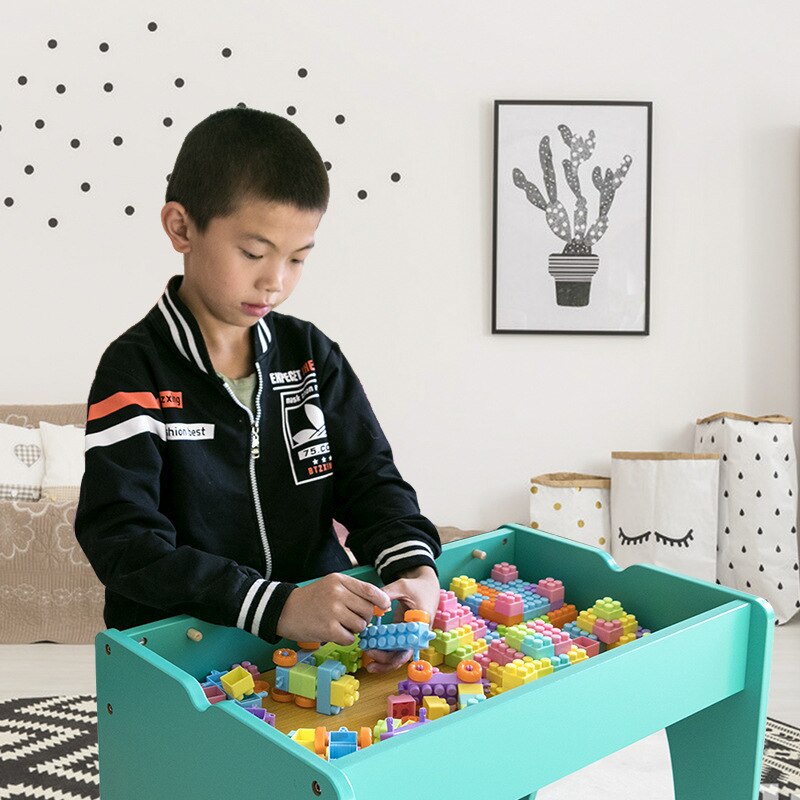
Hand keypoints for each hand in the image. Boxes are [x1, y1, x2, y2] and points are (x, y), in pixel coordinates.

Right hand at [275, 572, 389, 645]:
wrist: (285, 610)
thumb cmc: (311, 599)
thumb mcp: (331, 585)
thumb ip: (352, 591)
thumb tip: (379, 603)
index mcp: (339, 580)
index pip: (369, 589)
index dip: (381, 599)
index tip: (385, 606)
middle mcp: (337, 593)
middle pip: (368, 610)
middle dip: (364, 617)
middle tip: (352, 619)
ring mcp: (333, 611)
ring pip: (361, 625)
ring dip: (354, 629)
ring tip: (341, 625)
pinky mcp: (328, 629)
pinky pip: (350, 638)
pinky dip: (345, 639)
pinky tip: (335, 634)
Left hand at [364, 565, 439, 673]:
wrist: (426, 587)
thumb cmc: (416, 587)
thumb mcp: (402, 586)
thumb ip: (387, 593)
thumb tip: (374, 606)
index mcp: (421, 625)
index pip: (409, 647)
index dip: (393, 654)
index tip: (376, 649)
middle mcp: (418, 635)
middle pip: (403, 655)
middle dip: (385, 660)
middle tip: (368, 653)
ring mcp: (410, 637)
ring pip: (398, 656)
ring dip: (384, 661)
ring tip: (368, 664)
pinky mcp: (403, 636)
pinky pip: (394, 649)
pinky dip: (383, 653)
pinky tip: (371, 653)